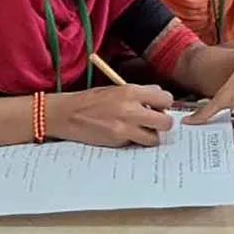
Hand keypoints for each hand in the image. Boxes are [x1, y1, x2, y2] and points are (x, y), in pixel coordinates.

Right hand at [47, 84, 174, 146]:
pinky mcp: (118, 142)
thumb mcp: (117, 88)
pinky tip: (122, 134)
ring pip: (154, 138)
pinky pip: (136, 144)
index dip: (164, 103)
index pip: (166, 98)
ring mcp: (125, 128)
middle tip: (153, 121)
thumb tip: (159, 97)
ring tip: (138, 130)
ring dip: (149, 135)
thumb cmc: (92, 100)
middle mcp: (131, 110)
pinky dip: (133, 141)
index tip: (158, 106)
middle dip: (162, 123)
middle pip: (166, 122)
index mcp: (131, 91)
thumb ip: (140, 93)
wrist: (67, 114)